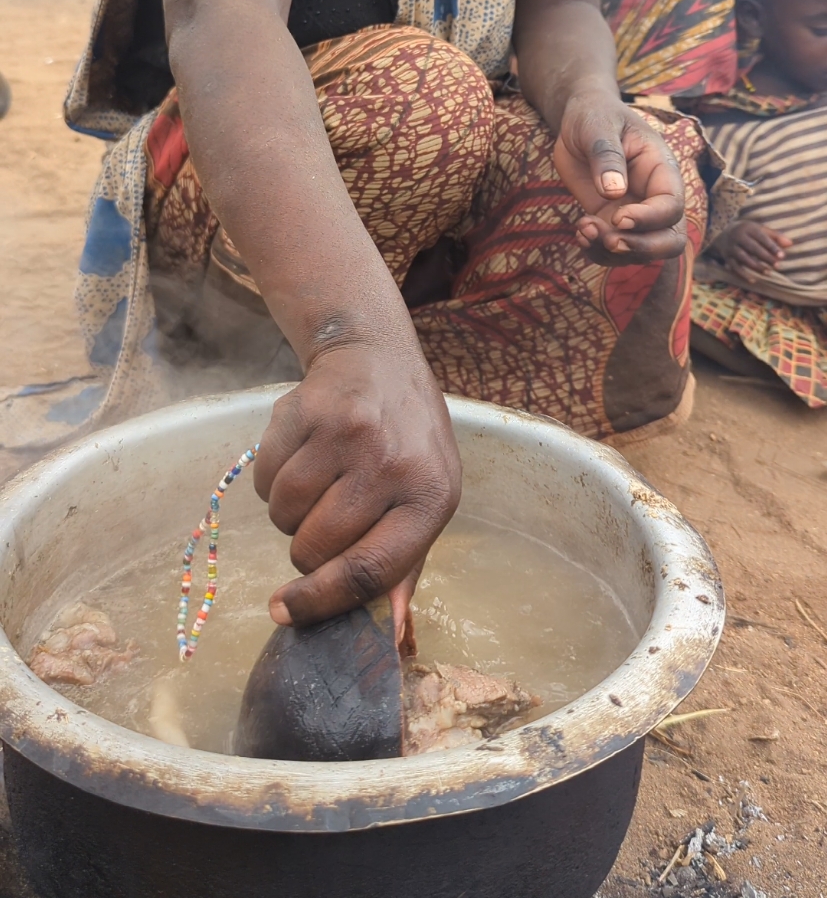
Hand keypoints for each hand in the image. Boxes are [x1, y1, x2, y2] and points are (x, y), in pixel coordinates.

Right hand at [253, 343, 461, 629]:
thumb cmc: (407, 439)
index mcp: (431, 494)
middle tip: (322, 523)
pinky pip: (264, 479)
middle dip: (306, 553)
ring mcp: (345, 434)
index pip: (371, 570)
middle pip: (317, 548)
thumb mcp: (428, 495)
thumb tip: (386, 632)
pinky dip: (272, 482)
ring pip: (284, 515)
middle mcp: (390, 463)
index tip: (285, 613)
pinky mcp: (303, 412)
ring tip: (317, 485)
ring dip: (289, 515)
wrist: (375, 355)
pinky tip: (301, 457)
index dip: (322, 602)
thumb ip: (404, 563)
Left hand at [553, 90, 685, 263]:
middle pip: (670, 239)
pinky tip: (580, 233)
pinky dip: (597, 251)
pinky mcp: (611, 221)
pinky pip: (613, 249)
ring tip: (583, 229)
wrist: (578, 120)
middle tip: (609, 241)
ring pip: (641, 251)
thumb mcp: (599, 127)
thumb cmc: (595, 116)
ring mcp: (634, 212)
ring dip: (613, 252)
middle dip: (642, 248)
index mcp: (661, 169)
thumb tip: (614, 192)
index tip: (619, 218)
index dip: (650, 218)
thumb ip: (607, 156)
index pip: (672, 205)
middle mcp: (654, 196)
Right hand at [714, 219, 790, 283]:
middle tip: (778, 266)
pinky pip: (734, 267)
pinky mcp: (726, 257)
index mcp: (748, 227)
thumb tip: (790, 244)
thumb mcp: (760, 230)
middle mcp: (738, 236)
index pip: (762, 237)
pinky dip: (743, 274)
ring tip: (768, 273)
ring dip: (756, 266)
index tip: (782, 256)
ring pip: (744, 258)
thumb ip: (775, 236)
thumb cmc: (748, 233)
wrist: (724, 235)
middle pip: (753, 248)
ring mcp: (731, 247)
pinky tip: (753, 280)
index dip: (772, 247)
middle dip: (766, 258)